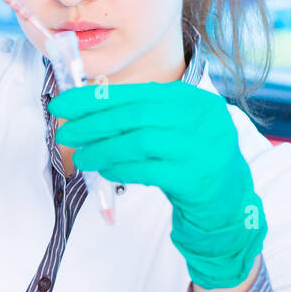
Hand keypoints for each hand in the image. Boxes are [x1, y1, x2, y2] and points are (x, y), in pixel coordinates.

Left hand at [49, 81, 266, 289]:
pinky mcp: (195, 177)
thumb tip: (83, 111)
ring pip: (139, 142)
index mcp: (191, 98)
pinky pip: (147, 170)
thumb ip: (138, 115)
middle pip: (135, 115)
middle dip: (93, 123)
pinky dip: (120, 169)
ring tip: (81, 156)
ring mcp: (200, 147)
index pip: (136, 93)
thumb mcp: (171, 126)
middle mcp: (200, 117)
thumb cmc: (189, 157)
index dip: (95, 98)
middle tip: (65, 133)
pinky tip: (104, 170)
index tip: (63, 104)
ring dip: (102, 149)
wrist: (228, 198)